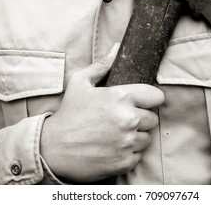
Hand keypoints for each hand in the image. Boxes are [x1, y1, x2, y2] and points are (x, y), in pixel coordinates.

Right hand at [40, 44, 164, 182]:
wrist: (53, 148)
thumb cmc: (68, 113)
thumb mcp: (80, 83)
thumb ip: (101, 65)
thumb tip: (117, 48)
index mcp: (121, 97)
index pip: (157, 97)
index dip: (150, 99)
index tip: (142, 102)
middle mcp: (128, 119)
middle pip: (153, 119)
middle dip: (141, 118)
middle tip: (122, 119)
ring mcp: (127, 142)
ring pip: (147, 138)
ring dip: (136, 136)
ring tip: (116, 134)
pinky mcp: (124, 162)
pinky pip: (138, 155)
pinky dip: (128, 153)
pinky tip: (112, 147)